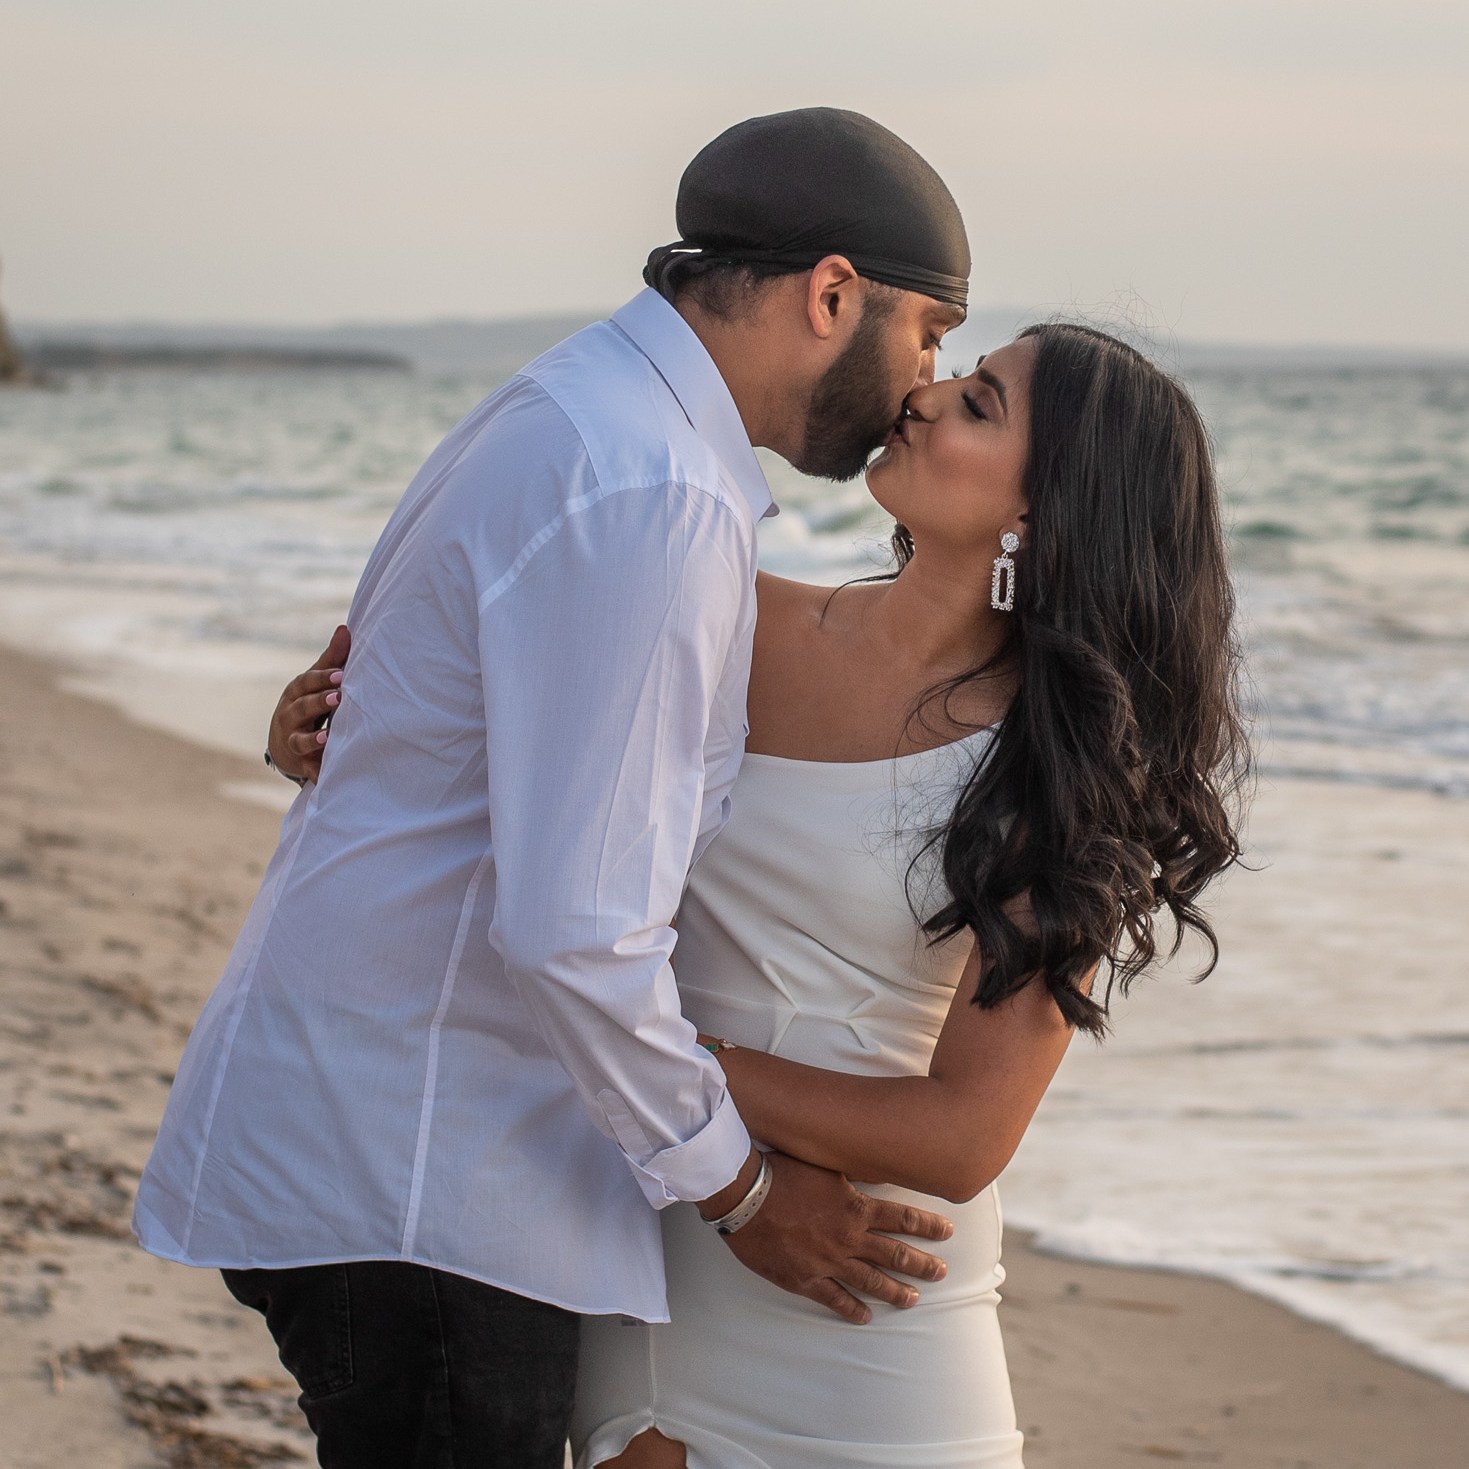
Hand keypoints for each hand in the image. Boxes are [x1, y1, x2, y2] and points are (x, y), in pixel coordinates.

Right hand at [267, 624, 350, 782]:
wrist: (282, 744)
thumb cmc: (307, 705)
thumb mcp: (314, 683)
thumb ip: (331, 659)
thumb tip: (344, 628)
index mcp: (296, 693)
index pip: (307, 682)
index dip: (323, 678)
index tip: (343, 674)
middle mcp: (290, 716)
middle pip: (302, 708)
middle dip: (319, 702)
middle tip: (340, 697)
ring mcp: (293, 740)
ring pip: (300, 740)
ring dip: (314, 739)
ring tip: (328, 737)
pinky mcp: (301, 763)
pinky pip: (309, 769)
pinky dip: (318, 773)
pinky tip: (327, 776)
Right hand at [717, 1151, 951, 1324]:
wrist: (746, 1197)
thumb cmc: (782, 1172)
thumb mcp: (824, 1163)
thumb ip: (851, 1172)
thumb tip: (875, 1165)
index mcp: (856, 1208)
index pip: (904, 1219)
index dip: (929, 1226)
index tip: (947, 1232)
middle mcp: (849, 1238)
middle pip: (896, 1254)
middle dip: (922, 1264)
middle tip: (941, 1272)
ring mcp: (829, 1262)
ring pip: (872, 1281)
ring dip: (896, 1291)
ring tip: (913, 1300)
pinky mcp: (806, 1279)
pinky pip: (835, 1299)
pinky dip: (852, 1309)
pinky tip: (866, 1318)